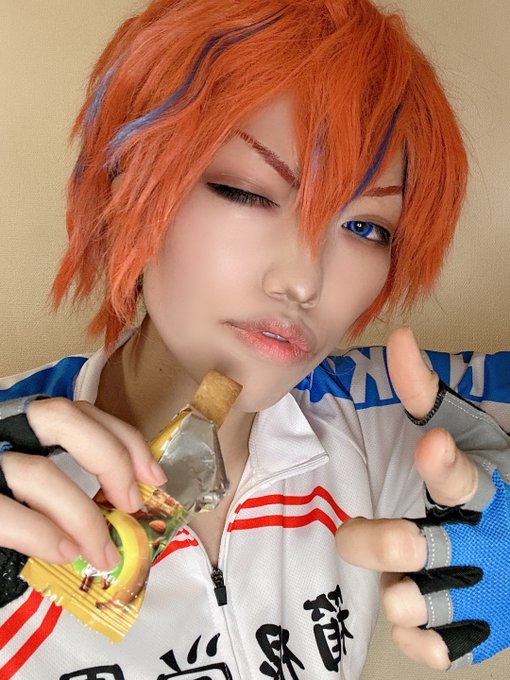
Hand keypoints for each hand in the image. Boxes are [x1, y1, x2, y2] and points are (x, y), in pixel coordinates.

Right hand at [0, 398, 166, 569]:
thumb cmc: (1, 485)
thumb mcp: (29, 467)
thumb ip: (64, 470)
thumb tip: (121, 497)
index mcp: (21, 420)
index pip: (83, 411)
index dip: (125, 439)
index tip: (154, 476)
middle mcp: (0, 426)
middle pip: (64, 419)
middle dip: (110, 460)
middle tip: (132, 503)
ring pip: (38, 472)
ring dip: (81, 516)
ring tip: (101, 551)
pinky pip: (4, 514)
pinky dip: (40, 534)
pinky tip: (64, 551)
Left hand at [336, 327, 509, 669]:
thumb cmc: (489, 486)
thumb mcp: (465, 433)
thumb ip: (425, 394)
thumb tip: (399, 339)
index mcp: (485, 491)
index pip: (463, 478)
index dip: (446, 466)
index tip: (432, 445)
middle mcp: (484, 544)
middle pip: (418, 550)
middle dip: (379, 542)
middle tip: (353, 533)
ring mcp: (482, 593)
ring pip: (416, 605)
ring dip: (396, 592)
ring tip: (398, 580)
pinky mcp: (478, 633)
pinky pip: (435, 650)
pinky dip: (417, 638)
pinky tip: (416, 615)